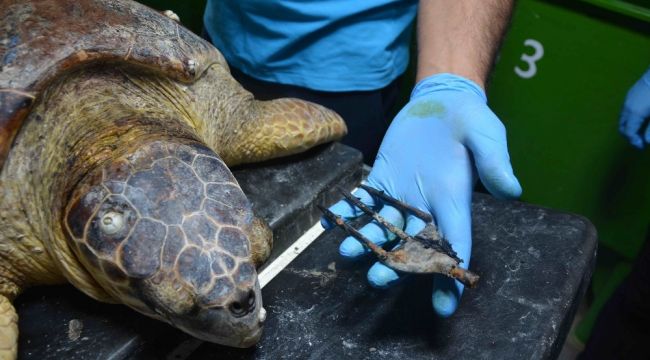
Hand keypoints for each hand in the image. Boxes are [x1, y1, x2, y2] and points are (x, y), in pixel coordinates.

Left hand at [322, 73, 520, 316]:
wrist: (443, 102)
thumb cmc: (470, 119)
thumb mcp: (487, 134)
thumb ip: (495, 161)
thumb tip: (512, 190)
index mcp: (453, 200)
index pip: (454, 244)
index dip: (450, 275)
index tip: (445, 305)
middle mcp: (426, 205)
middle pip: (411, 243)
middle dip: (396, 264)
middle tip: (378, 279)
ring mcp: (401, 194)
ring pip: (382, 227)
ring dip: (365, 241)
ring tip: (348, 253)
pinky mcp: (382, 178)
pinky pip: (363, 200)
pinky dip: (347, 210)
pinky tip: (330, 221)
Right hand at [619, 68, 649, 148]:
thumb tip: (646, 141)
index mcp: (634, 113)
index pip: (628, 132)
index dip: (634, 141)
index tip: (642, 146)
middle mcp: (627, 107)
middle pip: (621, 126)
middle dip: (629, 135)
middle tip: (639, 140)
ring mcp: (628, 99)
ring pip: (623, 118)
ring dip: (629, 126)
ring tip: (640, 129)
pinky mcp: (631, 94)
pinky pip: (626, 110)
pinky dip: (630, 118)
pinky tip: (641, 117)